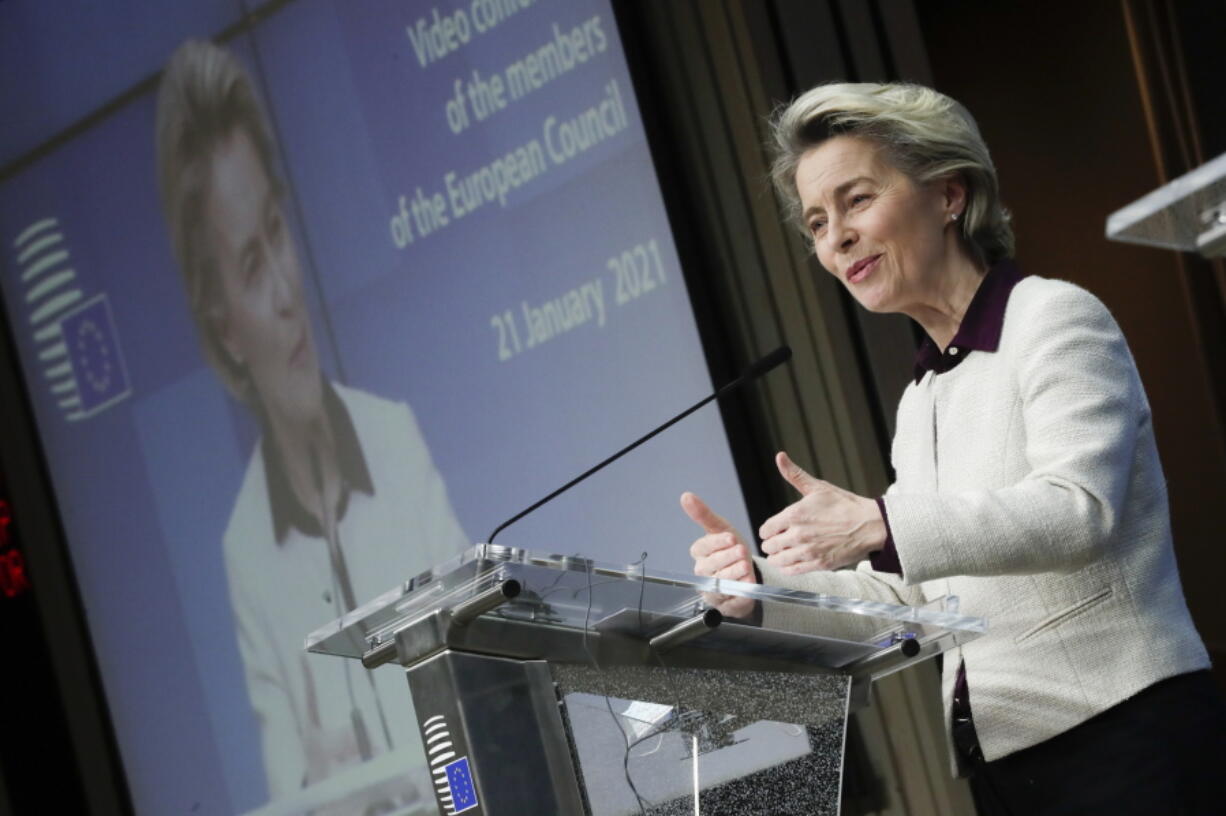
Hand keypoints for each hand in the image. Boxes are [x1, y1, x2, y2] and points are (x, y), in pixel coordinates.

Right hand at [680, 491, 756, 617]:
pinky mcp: (724, 605)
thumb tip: (685, 496)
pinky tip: (749, 584)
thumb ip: (704, 514)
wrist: (745, 573)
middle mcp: (702, 572)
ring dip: (732, 575)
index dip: (716, 543)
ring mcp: (712, 590)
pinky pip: (730, 600)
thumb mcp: (722, 529)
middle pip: (710, 567)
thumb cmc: (731, 549)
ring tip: (746, 567)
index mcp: (700, 553)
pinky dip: (740, 593)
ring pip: (718, 584)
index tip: (731, 537)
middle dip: (727, 558)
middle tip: (742, 551)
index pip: (703, 547)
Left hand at [758, 451, 884, 574]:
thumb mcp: (818, 487)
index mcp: (795, 514)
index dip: (768, 530)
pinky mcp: (819, 564)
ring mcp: (808, 551)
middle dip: (772, 544)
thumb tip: (779, 456)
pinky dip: (788, 568)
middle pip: (769, 546)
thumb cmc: (845, 505)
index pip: (765, 529)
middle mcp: (798, 534)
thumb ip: (795, 474)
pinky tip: (791, 563)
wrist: (870, 525)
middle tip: (778, 542)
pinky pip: (792, 571)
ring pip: (778, 560)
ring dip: (778, 557)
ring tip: (784, 553)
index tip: (773, 530)